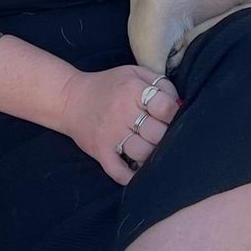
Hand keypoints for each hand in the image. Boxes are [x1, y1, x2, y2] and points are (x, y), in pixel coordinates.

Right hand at [62, 64, 180, 183]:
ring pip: (143, 154)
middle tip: (159, 134)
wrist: (70, 99)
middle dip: (164, 135)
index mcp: (132, 89)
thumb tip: (180, 105)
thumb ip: (160, 84)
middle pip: (157, 134)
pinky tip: (137, 173)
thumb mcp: (134, 73)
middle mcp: (121, 112)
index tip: (169, 117)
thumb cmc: (108, 86)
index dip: (173, 114)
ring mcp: (110, 134)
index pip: (166, 107)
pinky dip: (131, 177)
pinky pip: (119, 171)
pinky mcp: (100, 151)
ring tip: (149, 147)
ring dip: (151, 154)